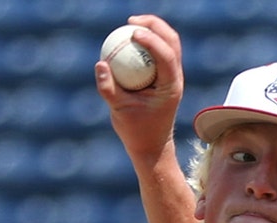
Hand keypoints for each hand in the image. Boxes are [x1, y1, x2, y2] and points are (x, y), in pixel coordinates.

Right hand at [94, 15, 184, 163]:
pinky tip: (129, 40)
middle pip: (172, 41)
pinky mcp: (164, 77)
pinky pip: (157, 53)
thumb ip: (108, 88)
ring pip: (168, 44)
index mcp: (171, 86)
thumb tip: (100, 63)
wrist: (152, 146)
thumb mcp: (119, 111)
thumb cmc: (136, 132)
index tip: (132, 31)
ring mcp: (172, 76)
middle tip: (131, 21)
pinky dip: (146, 44)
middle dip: (154, 25)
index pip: (167, 55)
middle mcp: (176, 78)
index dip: (152, 39)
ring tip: (130, 25)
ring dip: (152, 30)